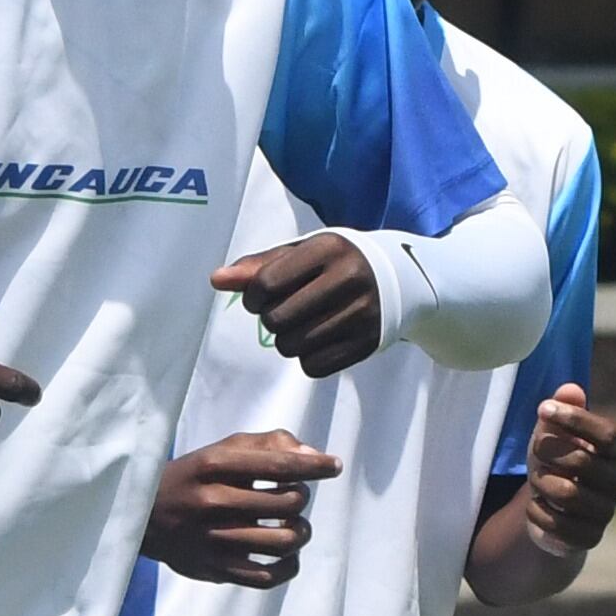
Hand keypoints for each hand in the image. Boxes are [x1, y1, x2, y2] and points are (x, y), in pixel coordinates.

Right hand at [143, 430, 338, 587]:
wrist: (140, 517)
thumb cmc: (194, 478)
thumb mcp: (220, 450)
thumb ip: (268, 445)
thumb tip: (314, 456)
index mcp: (213, 465)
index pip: (278, 464)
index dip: (314, 466)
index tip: (333, 466)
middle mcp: (212, 502)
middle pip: (287, 502)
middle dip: (300, 497)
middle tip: (292, 496)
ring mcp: (212, 540)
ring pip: (284, 541)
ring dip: (300, 531)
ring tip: (293, 524)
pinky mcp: (214, 570)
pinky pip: (269, 576)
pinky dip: (289, 564)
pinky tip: (287, 553)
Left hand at [216, 232, 385, 376]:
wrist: (397, 278)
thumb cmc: (334, 263)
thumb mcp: (300, 254)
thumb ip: (257, 266)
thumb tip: (217, 280)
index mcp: (328, 249)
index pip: (267, 284)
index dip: (252, 297)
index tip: (259, 297)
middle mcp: (349, 278)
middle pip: (277, 320)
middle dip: (270, 320)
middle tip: (283, 312)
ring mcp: (362, 313)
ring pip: (292, 346)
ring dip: (286, 340)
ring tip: (300, 325)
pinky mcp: (368, 342)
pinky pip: (314, 366)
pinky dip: (307, 358)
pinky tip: (318, 340)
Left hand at [515, 385, 615, 552]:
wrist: (552, 508)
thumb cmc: (555, 460)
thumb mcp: (553, 433)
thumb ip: (562, 410)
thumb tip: (570, 390)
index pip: (607, 434)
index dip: (575, 420)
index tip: (542, 408)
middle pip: (582, 463)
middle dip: (549, 455)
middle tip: (535, 454)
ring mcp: (605, 512)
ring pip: (568, 495)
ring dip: (541, 484)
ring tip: (536, 482)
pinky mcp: (589, 538)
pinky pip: (557, 525)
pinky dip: (537, 513)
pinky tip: (535, 506)